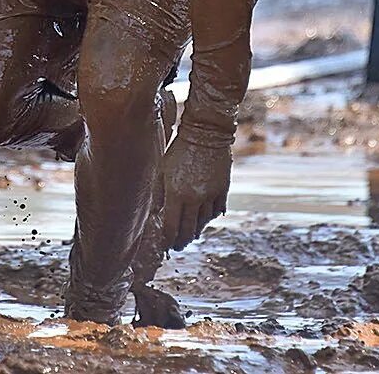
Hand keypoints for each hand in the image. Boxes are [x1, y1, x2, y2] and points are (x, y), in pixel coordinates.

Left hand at [159, 128, 232, 249]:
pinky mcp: (223, 189)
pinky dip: (210, 217)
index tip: (166, 246)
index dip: (168, 239)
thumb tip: (155, 213)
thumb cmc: (179, 149)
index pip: (171, 226)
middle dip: (182, 240)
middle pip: (188, 229)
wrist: (206, 133)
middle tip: (178, 246)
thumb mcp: (163, 169)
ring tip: (191, 234)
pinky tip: (205, 219)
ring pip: (204, 222)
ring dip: (196, 230)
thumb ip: (158, 193)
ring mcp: (210, 194)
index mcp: (176, 193)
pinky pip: (217, 210)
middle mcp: (194, 197)